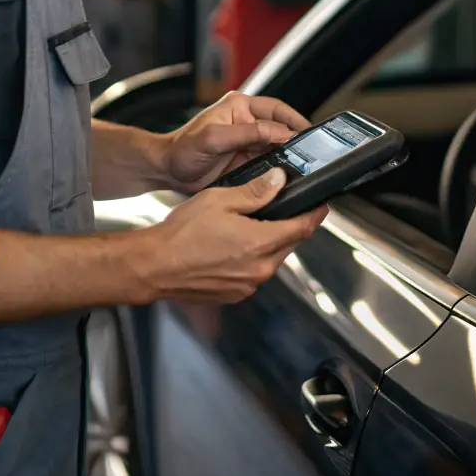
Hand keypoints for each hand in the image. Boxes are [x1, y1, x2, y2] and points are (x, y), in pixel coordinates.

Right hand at [137, 167, 327, 303]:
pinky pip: (254, 273)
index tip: (322, 206)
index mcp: (260, 243)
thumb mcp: (220, 200)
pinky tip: (232, 247)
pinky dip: (251, 259)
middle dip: (289, 226)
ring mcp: (248, 285)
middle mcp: (260, 269)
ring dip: (268, 243)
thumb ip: (254, 192)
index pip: (302, 228)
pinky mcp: (235, 294)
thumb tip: (279, 181)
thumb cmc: (182, 234)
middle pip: (288, 244)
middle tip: (282, 209)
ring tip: (249, 226)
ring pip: (271, 259)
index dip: (315, 215)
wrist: (154, 266)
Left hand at [162, 91, 309, 193]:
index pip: (276, 110)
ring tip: (303, 167)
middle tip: (311, 154)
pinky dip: (280, 169)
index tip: (309, 134)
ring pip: (279, 147)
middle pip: (282, 128)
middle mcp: (247, 122)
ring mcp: (248, 142)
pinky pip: (270, 163)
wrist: (169, 171)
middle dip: (296, 141)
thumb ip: (247, 133)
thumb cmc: (183, 149)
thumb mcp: (213, 139)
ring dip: (290, 156)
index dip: (294, 122)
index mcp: (240, 106)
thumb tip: (279, 132)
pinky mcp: (248, 160)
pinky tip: (287, 177)